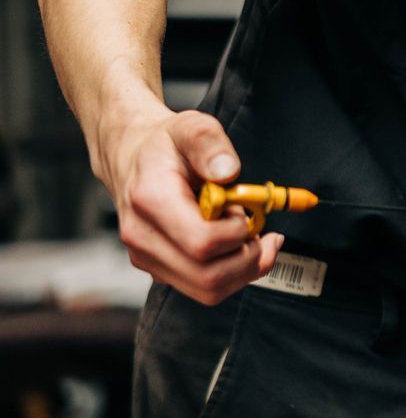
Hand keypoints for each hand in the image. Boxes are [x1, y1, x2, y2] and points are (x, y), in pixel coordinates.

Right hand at [100, 105, 282, 303]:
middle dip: (249, 259)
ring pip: (207, 290)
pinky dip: (231, 274)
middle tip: (263, 232)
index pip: (202, 242)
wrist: (130, 157)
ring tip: (256, 240)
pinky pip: (201, 288)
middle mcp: (142, 236)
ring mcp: (146, 257)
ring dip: (245, 270)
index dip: (237, 234)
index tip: (246, 212)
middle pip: (208, 276)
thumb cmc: (165, 145)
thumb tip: (227, 171)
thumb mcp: (191, 127)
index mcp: (150, 201)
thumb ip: (210, 144)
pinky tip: (239, 247)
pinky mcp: (157, 268)